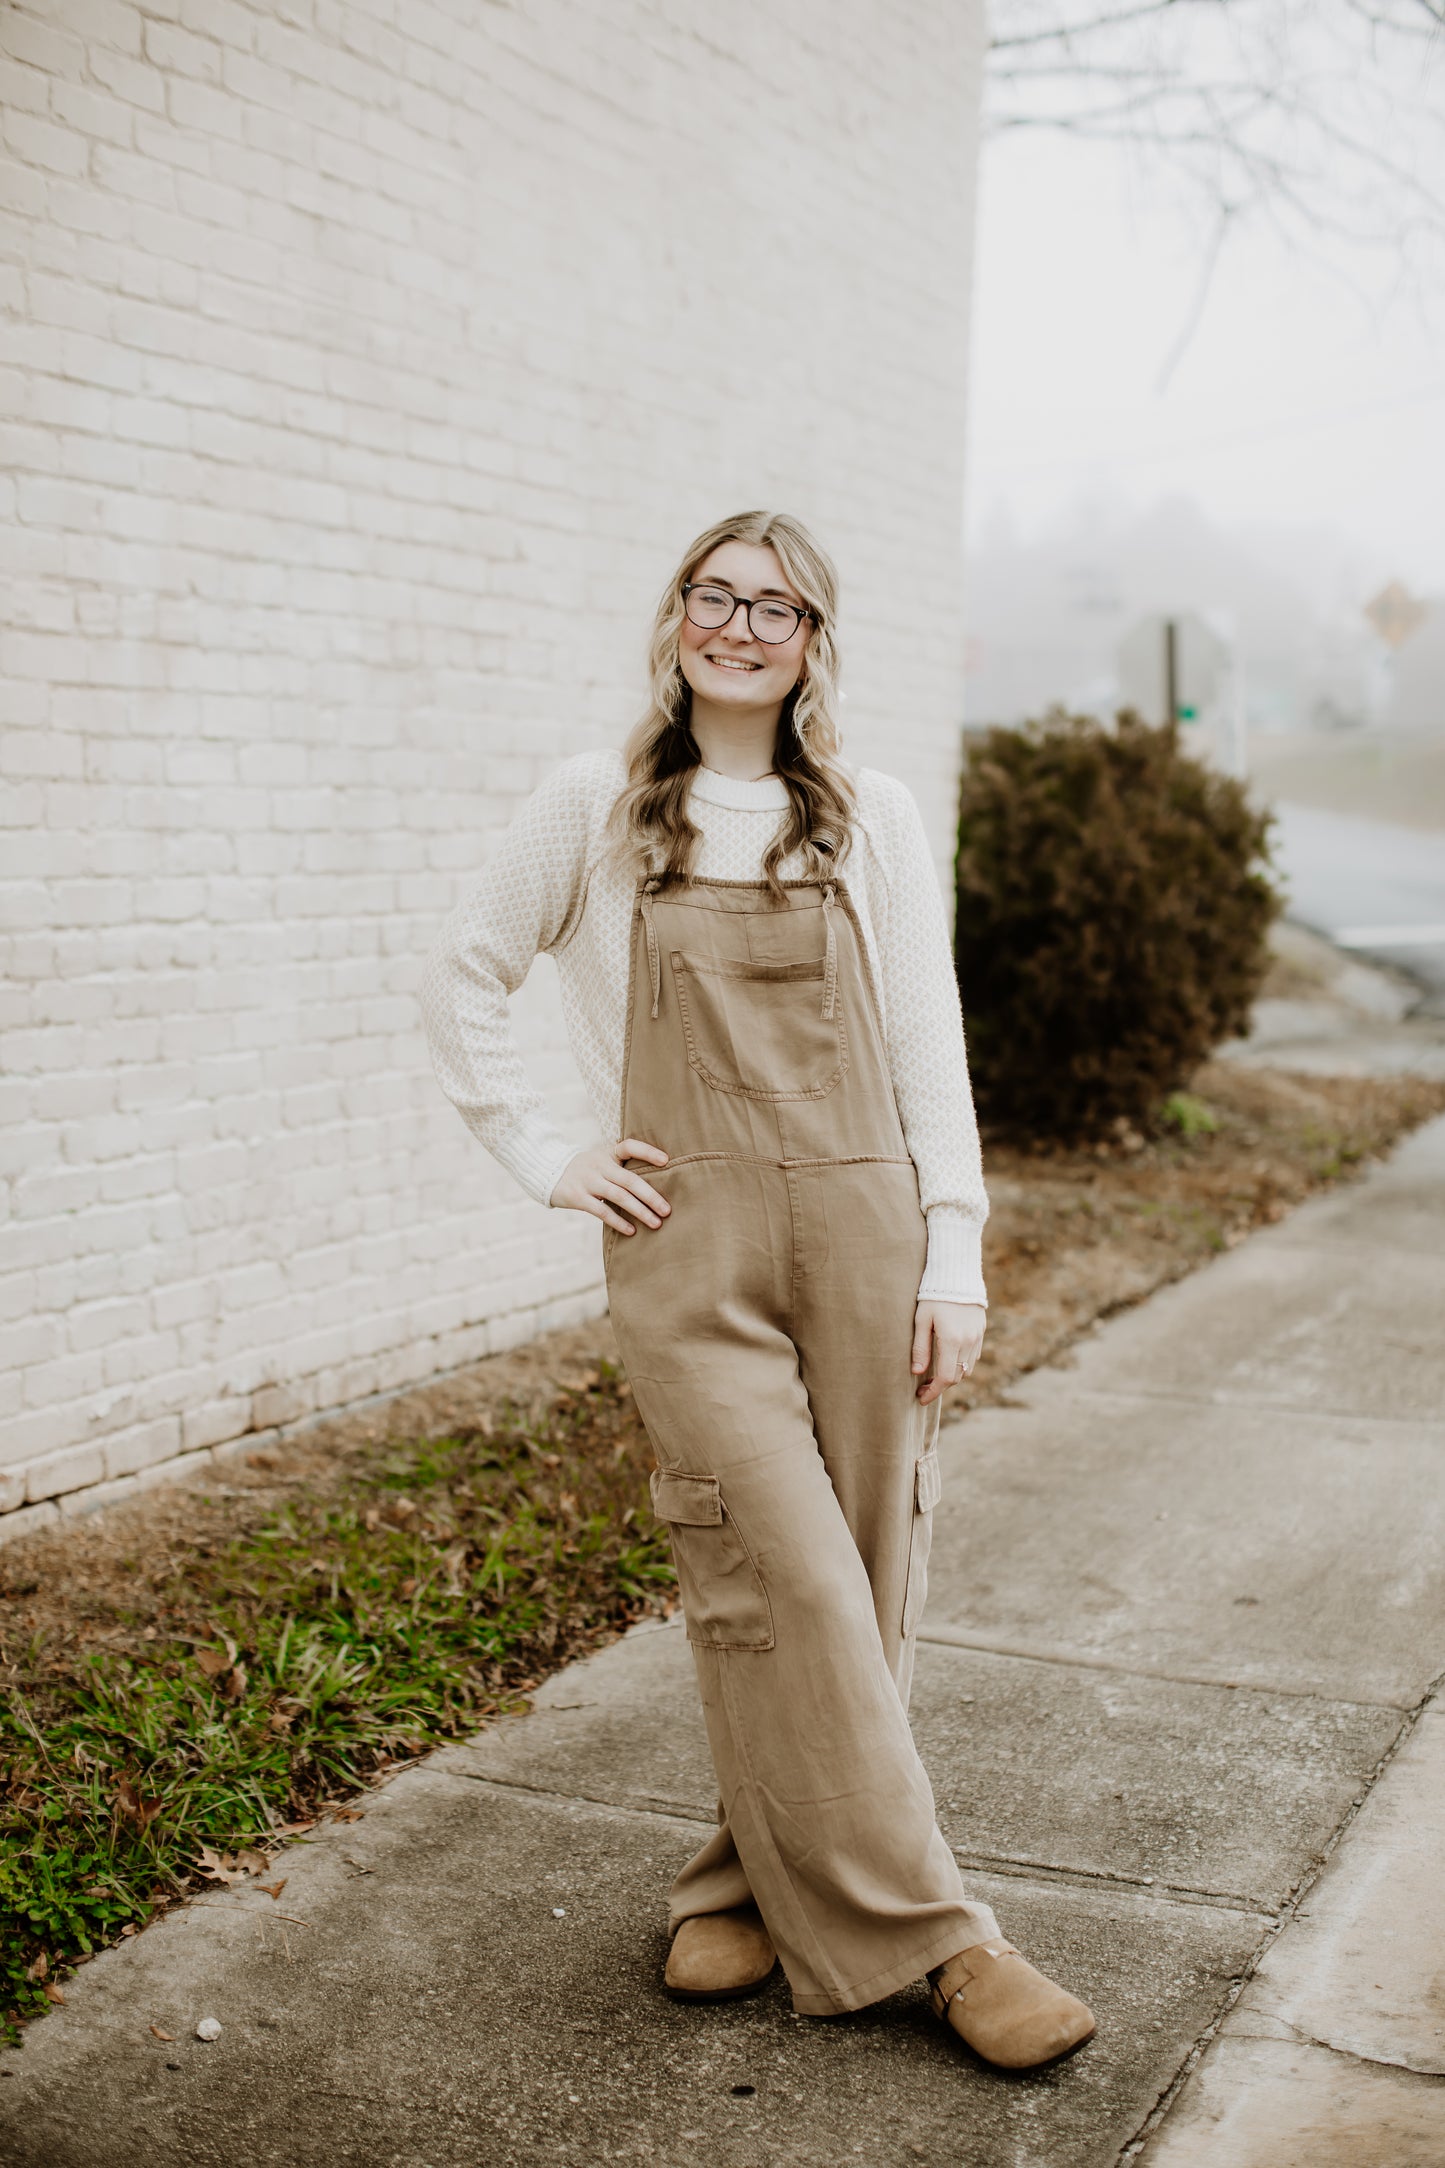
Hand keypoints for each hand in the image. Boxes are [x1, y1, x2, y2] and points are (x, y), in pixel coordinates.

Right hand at [551, 1138, 670, 1235]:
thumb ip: (622, 1168)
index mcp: (608, 1153)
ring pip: (619, 1196)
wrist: (549, 1173)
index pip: (629, 1147)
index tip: (666, 1161)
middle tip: (667, 1210)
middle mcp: (599, 1165)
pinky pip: (602, 1210)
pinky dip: (618, 1221)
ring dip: (640, 1211)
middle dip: (651, 1196)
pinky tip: (632, 1230)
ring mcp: (588, 1181)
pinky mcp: (578, 1197)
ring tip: (656, 1223)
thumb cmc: (586, 1170)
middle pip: (629, 1180)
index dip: (648, 1152)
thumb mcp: (601, 1160)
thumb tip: (655, 1187)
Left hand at [911, 1301, 985, 1404]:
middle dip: (940, 1387)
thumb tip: (917, 1372)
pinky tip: (948, 1360)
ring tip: (934, 1375)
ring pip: (967, 1370)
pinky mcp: (981, 1332)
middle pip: (957, 1377)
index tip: (920, 1398)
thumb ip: (920, 1347)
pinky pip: (973, 1357)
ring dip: (952, 1376)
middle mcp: (968, 1342)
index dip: (932, 1392)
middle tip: (923, 1387)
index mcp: (951, 1340)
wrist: (957, 1274)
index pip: (944, 1377)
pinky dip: (961, 1365)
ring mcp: (977, 1337)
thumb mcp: (921, 1320)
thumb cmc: (933, 1296)